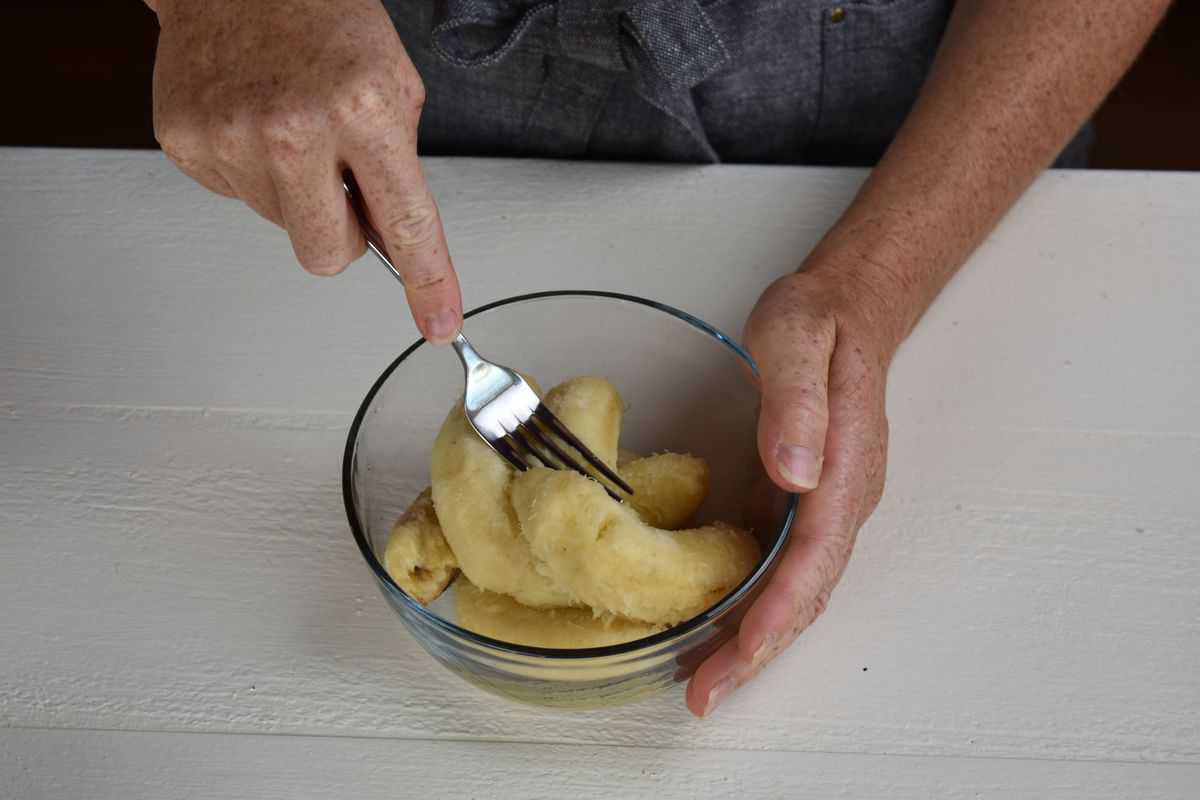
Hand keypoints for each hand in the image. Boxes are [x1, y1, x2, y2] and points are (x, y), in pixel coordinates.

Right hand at [149, 0, 461, 341]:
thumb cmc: (321, 17)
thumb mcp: (393, 81)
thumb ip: (397, 164)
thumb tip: (393, 237)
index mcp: (362, 109)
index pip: (405, 223)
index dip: (427, 282)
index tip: (437, 321)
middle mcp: (294, 128)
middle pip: (327, 254)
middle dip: (340, 233)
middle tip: (339, 180)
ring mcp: (233, 137)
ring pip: (281, 225)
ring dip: (292, 190)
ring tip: (290, 124)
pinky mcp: (187, 142)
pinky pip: (235, 196)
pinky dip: (250, 170)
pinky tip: (253, 120)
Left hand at [687, 268, 894, 716]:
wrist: (846, 310)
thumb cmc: (819, 320)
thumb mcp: (797, 337)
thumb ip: (796, 402)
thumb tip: (797, 473)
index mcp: (844, 468)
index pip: (815, 556)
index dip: (779, 610)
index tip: (742, 650)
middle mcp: (841, 499)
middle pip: (806, 592)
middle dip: (760, 650)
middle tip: (706, 695)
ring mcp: (824, 506)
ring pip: (795, 589)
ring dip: (754, 639)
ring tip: (707, 682)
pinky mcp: (802, 503)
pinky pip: (782, 568)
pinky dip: (753, 605)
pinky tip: (716, 626)